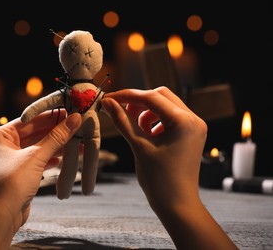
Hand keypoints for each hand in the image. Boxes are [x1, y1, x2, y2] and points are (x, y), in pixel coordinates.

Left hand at [0, 110, 81, 249]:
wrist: (2, 216)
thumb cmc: (12, 183)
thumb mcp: (36, 157)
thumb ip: (56, 137)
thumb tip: (75, 119)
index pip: (29, 120)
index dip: (51, 116)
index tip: (69, 112)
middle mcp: (2, 145)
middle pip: (34, 133)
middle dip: (55, 133)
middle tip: (75, 127)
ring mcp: (10, 160)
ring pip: (36, 148)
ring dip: (55, 146)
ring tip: (75, 143)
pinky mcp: (17, 173)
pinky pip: (36, 160)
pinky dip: (48, 159)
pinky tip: (61, 158)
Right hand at [101, 87, 236, 248]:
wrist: (177, 205)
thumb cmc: (160, 180)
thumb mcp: (139, 146)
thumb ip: (123, 121)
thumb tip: (107, 103)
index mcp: (185, 121)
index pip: (152, 97)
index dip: (128, 96)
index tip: (109, 98)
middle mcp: (193, 120)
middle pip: (161, 96)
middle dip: (138, 101)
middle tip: (119, 110)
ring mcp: (193, 127)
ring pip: (165, 106)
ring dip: (145, 111)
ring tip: (132, 126)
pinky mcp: (189, 134)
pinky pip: (168, 118)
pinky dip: (154, 121)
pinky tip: (144, 133)